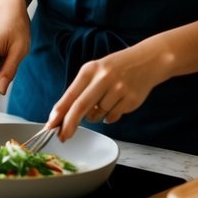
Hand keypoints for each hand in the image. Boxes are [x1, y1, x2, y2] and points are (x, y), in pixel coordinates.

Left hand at [47, 43, 161, 138]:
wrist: (147, 61)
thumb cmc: (115, 68)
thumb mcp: (95, 71)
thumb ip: (80, 90)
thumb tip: (63, 116)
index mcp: (90, 70)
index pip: (71, 95)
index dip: (60, 112)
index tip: (50, 125)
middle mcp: (104, 78)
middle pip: (81, 107)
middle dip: (69, 124)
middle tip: (62, 136)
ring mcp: (119, 89)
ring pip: (97, 115)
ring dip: (95, 115)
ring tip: (105, 99)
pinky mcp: (131, 100)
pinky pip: (112, 118)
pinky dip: (109, 116)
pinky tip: (116, 102)